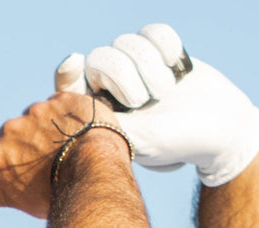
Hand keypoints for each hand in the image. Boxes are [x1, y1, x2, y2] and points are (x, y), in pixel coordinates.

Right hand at [0, 92, 121, 216]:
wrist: (93, 172)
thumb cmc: (54, 192)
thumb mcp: (19, 199)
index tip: (1, 165)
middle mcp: (10, 130)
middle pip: (8, 134)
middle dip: (21, 143)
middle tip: (42, 161)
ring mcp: (37, 112)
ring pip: (35, 117)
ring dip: (45, 127)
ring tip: (66, 147)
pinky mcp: (62, 99)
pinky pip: (59, 104)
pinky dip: (66, 115)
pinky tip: (78, 132)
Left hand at [55, 24, 258, 185]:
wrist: (214, 128)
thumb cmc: (169, 142)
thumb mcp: (131, 138)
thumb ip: (99, 120)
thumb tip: (70, 100)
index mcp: (93, 110)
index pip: (69, 86)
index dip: (67, 73)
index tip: (73, 64)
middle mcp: (108, 86)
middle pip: (100, 58)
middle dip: (125, 77)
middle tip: (143, 102)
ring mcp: (132, 66)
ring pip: (127, 43)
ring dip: (151, 68)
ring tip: (164, 94)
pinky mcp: (156, 49)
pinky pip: (153, 31)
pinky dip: (168, 49)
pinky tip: (178, 70)